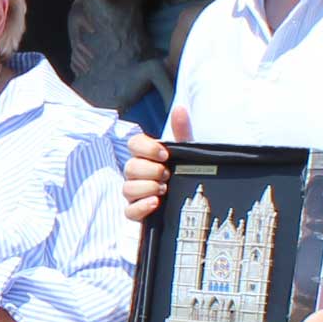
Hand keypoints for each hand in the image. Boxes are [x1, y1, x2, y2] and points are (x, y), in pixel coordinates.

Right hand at [122, 105, 185, 224]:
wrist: (195, 204)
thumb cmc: (187, 174)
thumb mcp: (188, 153)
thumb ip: (182, 131)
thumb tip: (180, 108)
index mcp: (147, 156)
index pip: (133, 144)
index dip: (146, 148)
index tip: (165, 154)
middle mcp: (137, 174)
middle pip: (129, 167)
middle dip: (150, 170)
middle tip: (168, 174)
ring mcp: (135, 194)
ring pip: (127, 188)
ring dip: (147, 187)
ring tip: (165, 189)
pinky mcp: (137, 213)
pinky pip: (129, 211)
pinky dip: (141, 207)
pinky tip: (156, 203)